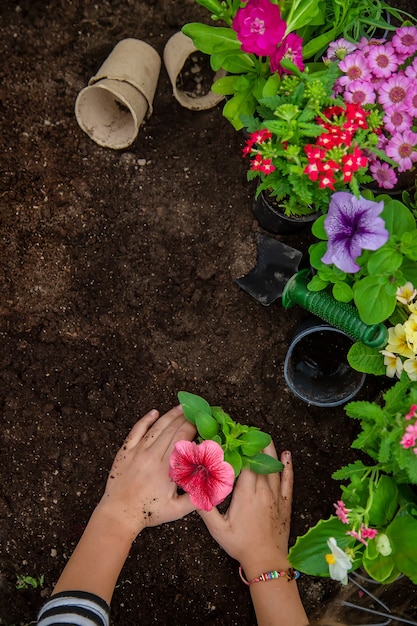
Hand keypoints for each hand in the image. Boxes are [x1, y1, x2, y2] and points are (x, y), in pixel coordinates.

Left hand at [95, 405, 196, 540]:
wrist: (119, 514)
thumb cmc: (148, 513)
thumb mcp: (177, 510)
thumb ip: (198, 497)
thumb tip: (216, 487)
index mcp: (165, 468)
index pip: (182, 439)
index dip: (193, 428)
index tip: (202, 424)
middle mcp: (151, 456)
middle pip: (171, 430)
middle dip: (185, 419)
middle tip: (195, 412)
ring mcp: (136, 452)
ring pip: (156, 427)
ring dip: (170, 415)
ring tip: (181, 408)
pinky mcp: (125, 452)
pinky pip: (136, 430)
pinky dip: (146, 420)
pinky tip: (154, 412)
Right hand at [198, 444, 292, 574]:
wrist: (266, 561)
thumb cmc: (241, 545)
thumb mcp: (218, 529)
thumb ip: (205, 508)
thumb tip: (194, 489)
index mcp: (247, 494)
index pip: (245, 463)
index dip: (239, 448)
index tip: (232, 437)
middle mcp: (263, 491)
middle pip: (259, 460)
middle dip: (252, 444)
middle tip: (244, 430)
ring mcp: (276, 496)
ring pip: (274, 466)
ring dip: (268, 449)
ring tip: (262, 435)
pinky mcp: (285, 502)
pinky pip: (288, 480)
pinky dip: (287, 466)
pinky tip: (286, 454)